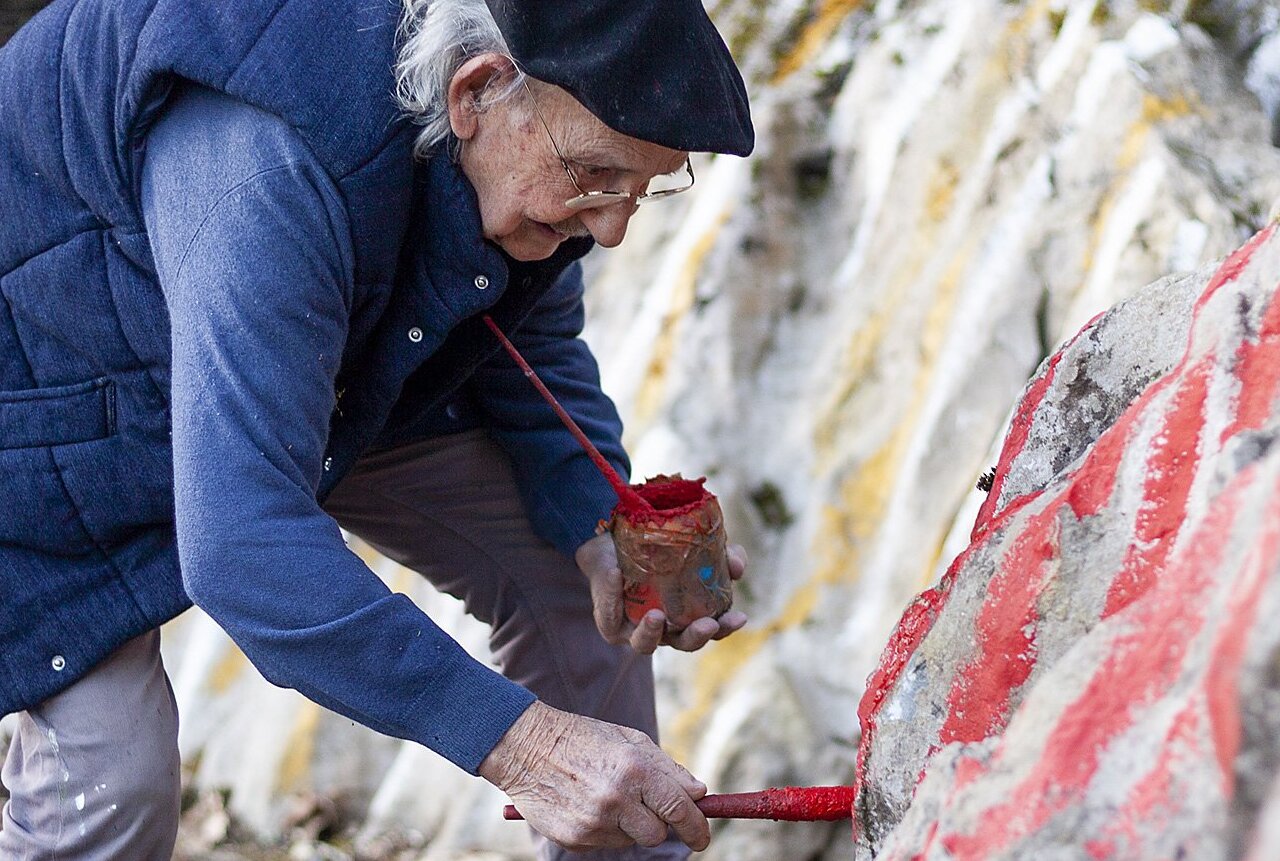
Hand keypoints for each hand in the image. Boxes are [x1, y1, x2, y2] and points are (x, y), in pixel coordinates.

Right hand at [479, 701, 710, 850]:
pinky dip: (604, 829)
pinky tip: (587, 804)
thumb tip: (699, 794)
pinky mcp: (575, 838)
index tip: (702, 836)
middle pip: (658, 833)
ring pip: (631, 839)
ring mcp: (594, 821)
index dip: (696, 826)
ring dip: (628, 825)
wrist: (527, 747)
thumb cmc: (584, 739)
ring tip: (606, 796)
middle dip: (657, 823)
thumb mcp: (628, 740)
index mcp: (634, 768)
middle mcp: (616, 798)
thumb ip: (668, 769)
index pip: (679, 808)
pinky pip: (605, 843)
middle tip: (645, 806)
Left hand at [575, 533, 747, 654]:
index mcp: (687, 616)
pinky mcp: (610, 626)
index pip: (711, 630)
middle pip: (683, 644)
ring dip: (652, 633)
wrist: (609, 544)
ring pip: (645, 644)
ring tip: (656, 616)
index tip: (740, 617)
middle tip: (708, 625)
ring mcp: (636, 631)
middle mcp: (665, 629)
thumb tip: (738, 566)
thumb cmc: (654, 549)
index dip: (726, 628)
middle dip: (697, 637)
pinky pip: (611, 618)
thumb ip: (720, 553)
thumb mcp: (690, 544)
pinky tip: (615, 575)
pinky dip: (612, 598)